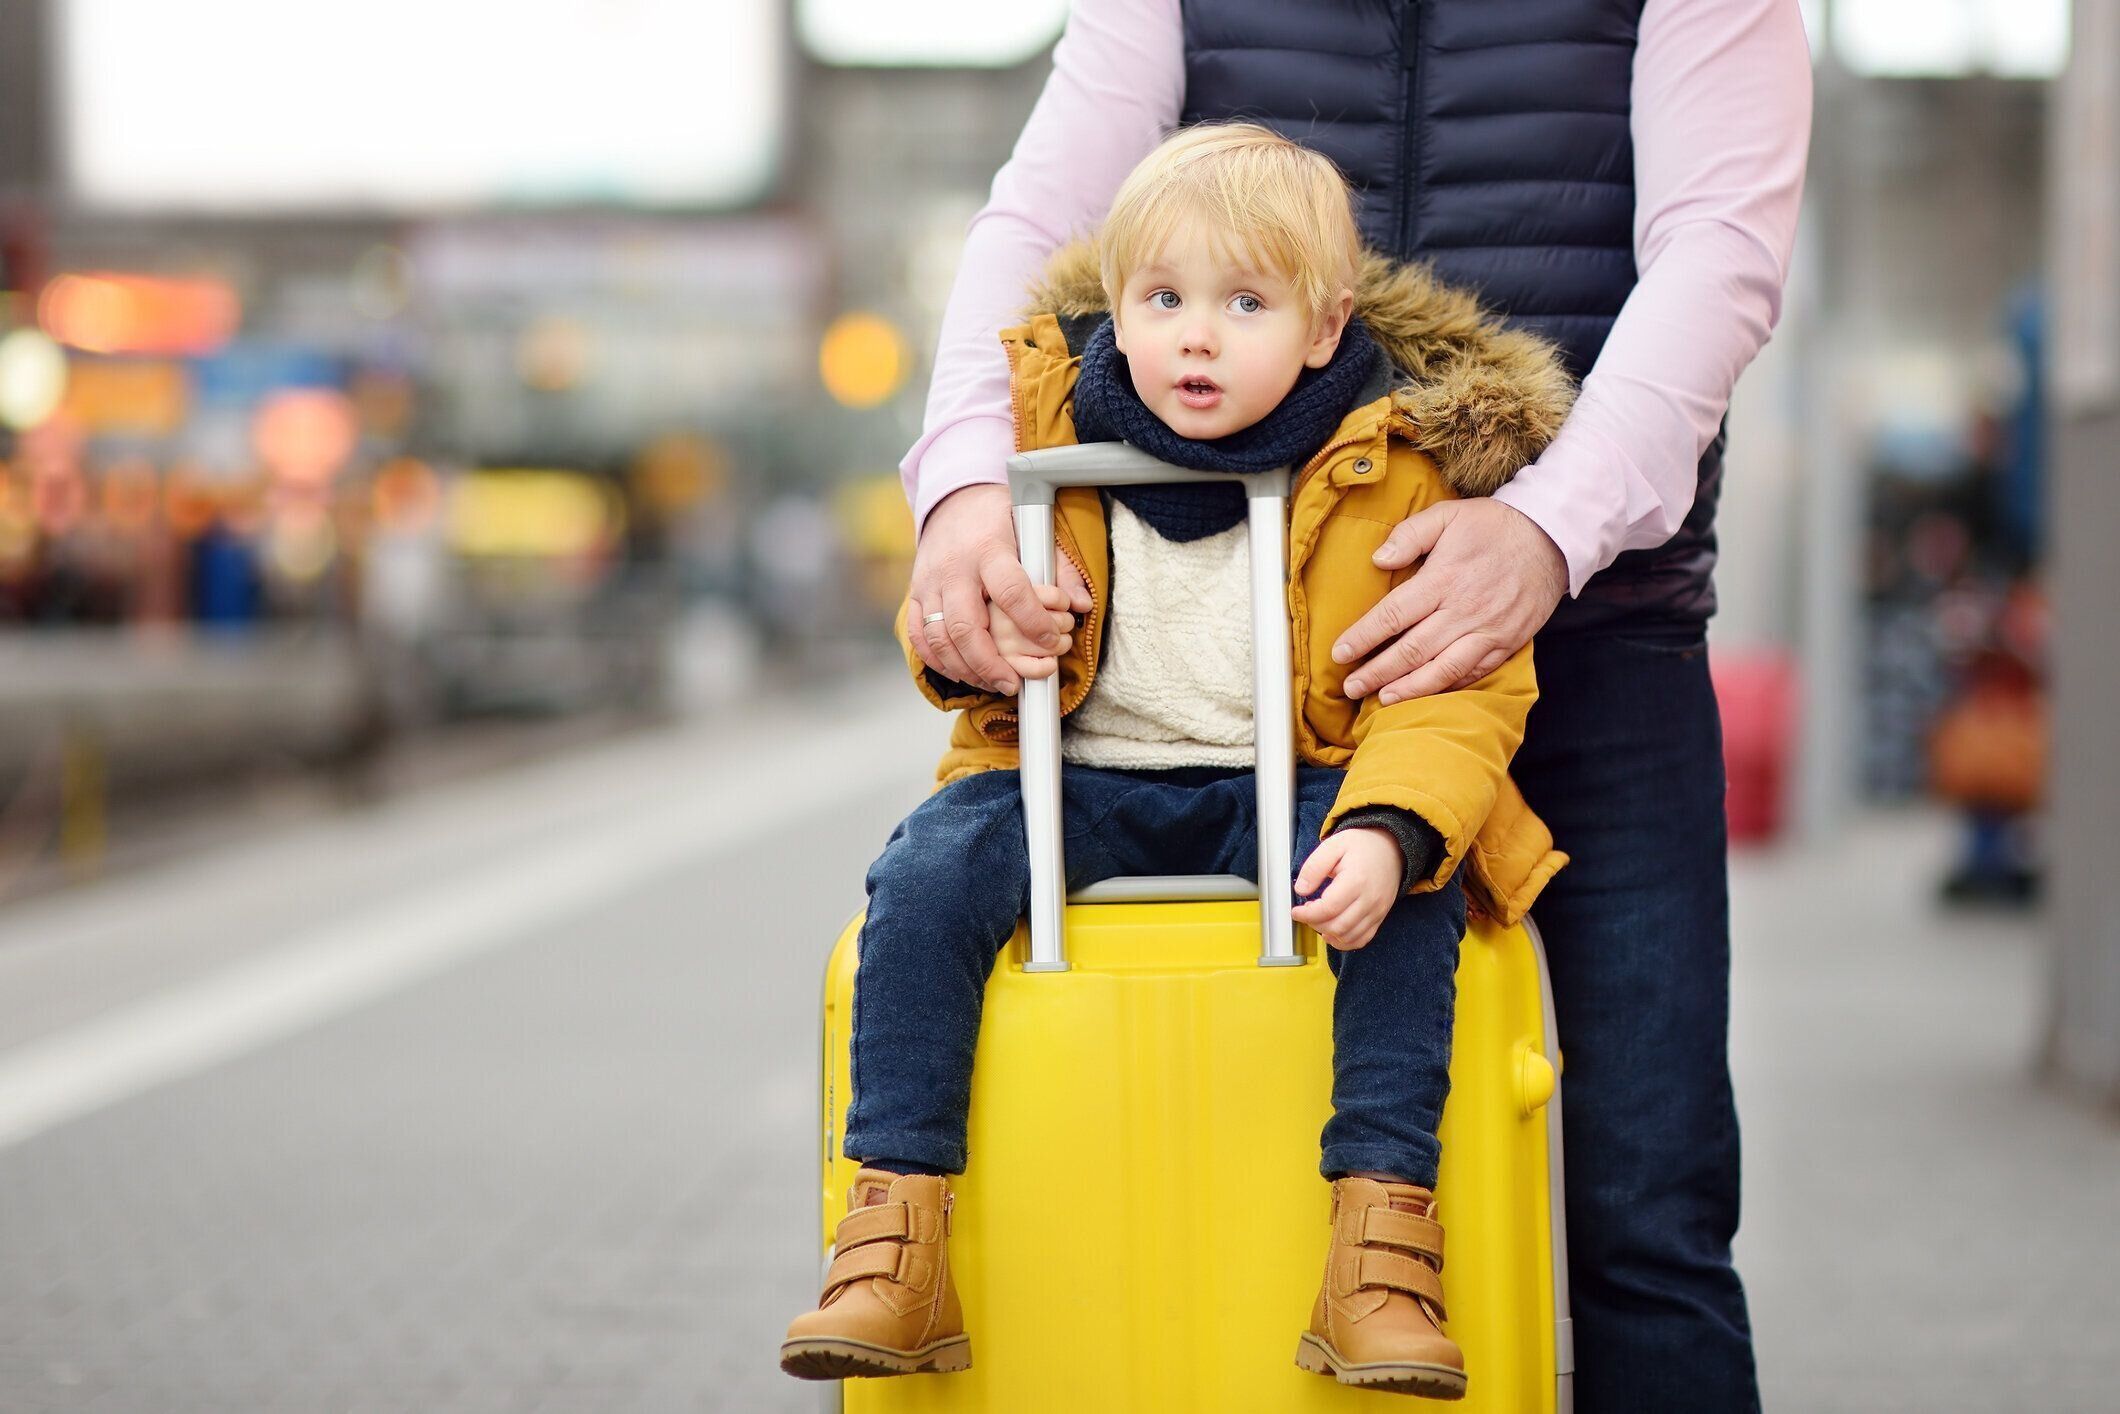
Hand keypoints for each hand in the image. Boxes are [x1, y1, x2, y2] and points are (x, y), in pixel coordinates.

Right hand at [907, 484, 1092, 694]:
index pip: (1010, 591)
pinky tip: (963, 672)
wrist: (954, 500)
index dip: (1033, 622)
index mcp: (988, 548)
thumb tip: (1082, 605)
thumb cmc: (999, 517)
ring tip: (993, 683)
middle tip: (1013, 683)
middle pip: (966, 625)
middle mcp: (954, 567)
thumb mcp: (1034, 529)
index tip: (1051, 642)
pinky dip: (938, 661)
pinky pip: (919, 636)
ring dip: (965, 669)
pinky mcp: (915, 593)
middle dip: (990, 662)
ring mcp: (929, 583)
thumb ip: (1061, 567)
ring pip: (939, 638)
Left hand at [1292, 827, 1402, 950]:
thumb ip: (1314, 867)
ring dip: (1328, 933)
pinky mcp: (1380, 916)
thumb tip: (1301, 889)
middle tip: (1307, 912)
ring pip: (1349, 936)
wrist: (1391, 848)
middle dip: (1315, 924)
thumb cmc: (1362, 846)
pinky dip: (1344, 941)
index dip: (1307, 914)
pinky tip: (1333, 932)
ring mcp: (1377, 910)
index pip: (1328, 909)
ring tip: (1319, 919)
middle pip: (1338, 926)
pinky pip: (1362, 939)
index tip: (1296, 911)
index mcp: (1356, 880)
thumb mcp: (1333, 845)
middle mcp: (1369, 899)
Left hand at [1334, 499, 1566, 702]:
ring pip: (1442, 670)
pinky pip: (1473, 673)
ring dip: (1409, 689)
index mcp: (1443, 579)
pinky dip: (1447, 686)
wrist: (1552, 538)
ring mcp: (1487, 631)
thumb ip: (1410, 534)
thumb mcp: (1448, 514)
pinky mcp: (1506, 643)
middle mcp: (1463, 610)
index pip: (1393, 615)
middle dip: (1377, 672)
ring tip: (1382, 699)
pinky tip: (1426, 693)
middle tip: (1351, 687)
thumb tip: (1378, 560)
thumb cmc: (1494, 525)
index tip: (1339, 653)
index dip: (1364, 637)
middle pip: (1412, 650)